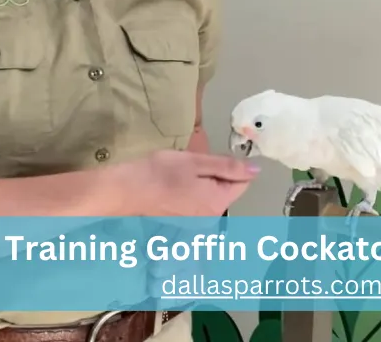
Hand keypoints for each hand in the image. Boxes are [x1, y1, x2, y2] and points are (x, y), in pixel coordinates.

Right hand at [126, 150, 259, 216]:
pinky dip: (191, 190)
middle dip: (215, 174)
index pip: (243, 181)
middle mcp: (212, 217)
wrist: (124, 191)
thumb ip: (228, 166)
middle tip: (191, 166)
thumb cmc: (159, 172)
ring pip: (212, 193)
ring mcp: (197, 222)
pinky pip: (199, 200)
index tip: (209, 159)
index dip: (230, 166)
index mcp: (218, 202)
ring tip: (180, 175)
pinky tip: (174, 185)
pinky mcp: (185, 221)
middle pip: (227, 188)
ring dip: (202, 181)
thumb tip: (256, 170)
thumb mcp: (196, 162)